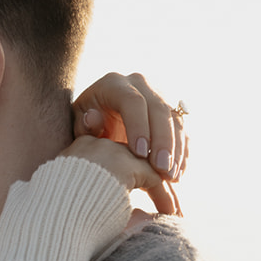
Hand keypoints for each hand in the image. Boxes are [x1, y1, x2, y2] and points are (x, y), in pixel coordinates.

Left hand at [72, 70, 186, 208]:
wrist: (96, 118)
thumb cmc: (84, 124)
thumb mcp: (78, 124)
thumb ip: (85, 125)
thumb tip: (92, 118)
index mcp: (114, 84)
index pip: (132, 101)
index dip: (139, 126)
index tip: (140, 153)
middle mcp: (140, 84)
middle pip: (159, 109)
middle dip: (163, 141)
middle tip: (161, 169)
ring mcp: (158, 94)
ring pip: (175, 120)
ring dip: (176, 150)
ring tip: (171, 176)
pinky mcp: (169, 110)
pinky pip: (181, 130)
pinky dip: (181, 152)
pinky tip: (178, 172)